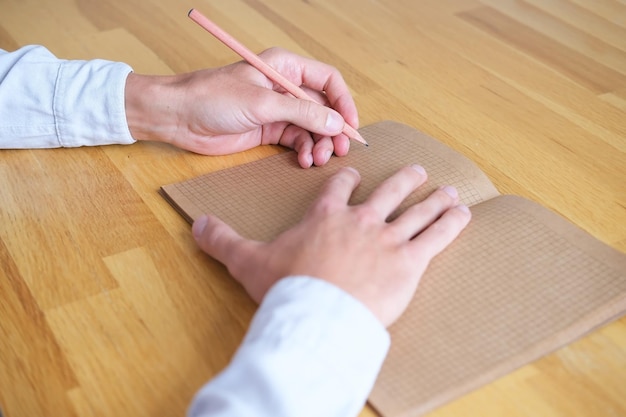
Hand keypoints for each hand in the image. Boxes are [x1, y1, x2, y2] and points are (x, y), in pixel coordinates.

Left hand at [124, 47, 357, 167]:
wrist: (180, 117)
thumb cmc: (213, 97)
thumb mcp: (262, 103)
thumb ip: (301, 112)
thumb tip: (335, 123)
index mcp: (285, 67)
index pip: (327, 80)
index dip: (343, 102)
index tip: (350, 126)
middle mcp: (285, 87)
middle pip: (323, 107)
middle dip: (332, 129)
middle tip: (338, 151)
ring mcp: (277, 110)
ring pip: (311, 127)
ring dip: (318, 143)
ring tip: (317, 159)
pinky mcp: (268, 130)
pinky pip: (296, 141)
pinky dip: (303, 151)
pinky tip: (303, 160)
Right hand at [191, 165, 471, 326]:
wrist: (316, 312)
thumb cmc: (286, 286)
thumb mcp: (247, 260)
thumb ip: (223, 240)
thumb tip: (195, 225)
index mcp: (326, 217)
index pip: (338, 189)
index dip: (346, 179)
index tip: (352, 174)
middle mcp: (360, 220)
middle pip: (387, 192)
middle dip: (402, 181)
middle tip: (414, 171)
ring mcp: (387, 238)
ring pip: (416, 210)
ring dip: (433, 199)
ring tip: (448, 190)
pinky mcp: (409, 262)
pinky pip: (436, 236)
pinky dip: (451, 223)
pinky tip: (463, 213)